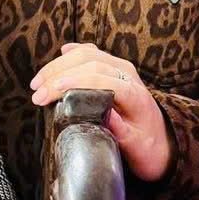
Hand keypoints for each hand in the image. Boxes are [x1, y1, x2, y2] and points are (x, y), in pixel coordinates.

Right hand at [30, 45, 175, 182]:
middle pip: (89, 62)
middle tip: (37, 93)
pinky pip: (93, 54)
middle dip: (58, 75)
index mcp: (134, 94)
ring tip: (39, 82)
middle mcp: (128, 76)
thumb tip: (102, 114)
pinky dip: (75, 52)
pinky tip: (62, 52)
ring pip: (87, 55)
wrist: (161, 142)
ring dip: (59, 65)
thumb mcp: (135, 145)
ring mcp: (121, 69)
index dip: (73, 82)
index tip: (51, 91)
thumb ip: (120, 130)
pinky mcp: (114, 69)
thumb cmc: (147, 147)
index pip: (100, 78)